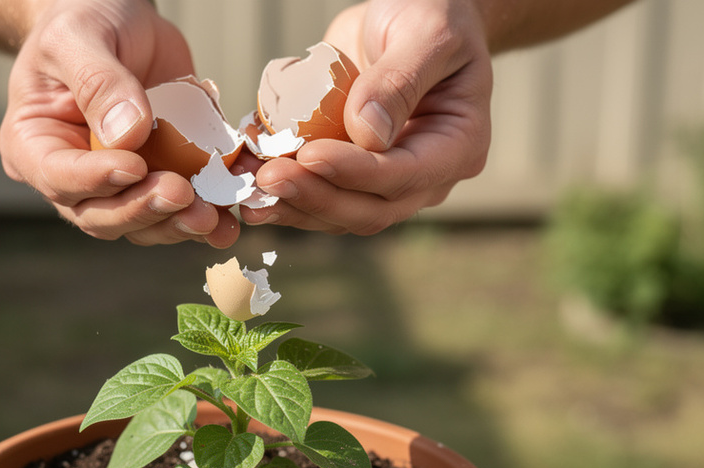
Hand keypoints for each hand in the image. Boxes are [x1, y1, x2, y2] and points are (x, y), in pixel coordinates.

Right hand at [0, 0, 239, 246]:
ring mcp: (118, 183)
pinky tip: (230, 216)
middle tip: (182, 195)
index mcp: (34, 146)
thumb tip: (128, 134)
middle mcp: (73, 176)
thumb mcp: (78, 38)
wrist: (117, 16)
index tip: (134, 166)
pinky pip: (180, 209)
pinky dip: (208, 214)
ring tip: (213, 217)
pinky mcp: (159, 177)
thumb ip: (98, 83)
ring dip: (179, 224)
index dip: (96, 180)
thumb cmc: (82, 20)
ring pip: (143, 223)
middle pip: (101, 215)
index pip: (59, 178)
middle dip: (144, 210)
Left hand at [237, 0, 492, 234]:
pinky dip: (280, 187)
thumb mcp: (428, 32)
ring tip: (246, 185)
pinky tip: (246, 172)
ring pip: (335, 211)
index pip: (403, 176)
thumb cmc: (434, 13)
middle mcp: (424, 175)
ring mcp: (385, 179)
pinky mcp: (350, 171)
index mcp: (458, 146)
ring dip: (289, 203)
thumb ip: (400, 80)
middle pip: (368, 209)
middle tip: (267, 179)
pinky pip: (315, 191)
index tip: (310, 156)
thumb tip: (367, 135)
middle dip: (314, 197)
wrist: (417, 12)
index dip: (354, 173)